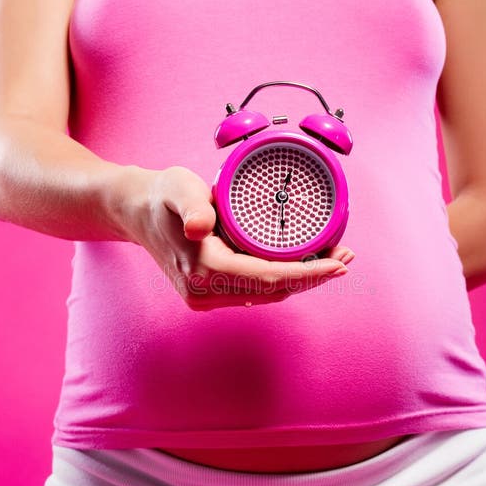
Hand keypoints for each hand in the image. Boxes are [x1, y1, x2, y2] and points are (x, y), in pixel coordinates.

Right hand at [130, 165, 354, 310]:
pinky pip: (256, 290)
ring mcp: (206, 297)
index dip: (307, 274)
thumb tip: (200, 228)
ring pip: (267, 294)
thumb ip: (191, 205)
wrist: (137, 212)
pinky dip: (283, 280)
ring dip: (302, 281)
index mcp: (203, 270)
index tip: (339, 264)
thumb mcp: (177, 188)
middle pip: (273, 290)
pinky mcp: (210, 294)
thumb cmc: (162, 196)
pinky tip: (303, 265)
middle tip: (348, 256)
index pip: (267, 278)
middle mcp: (204, 292)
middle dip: (313, 278)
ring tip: (335, 259)